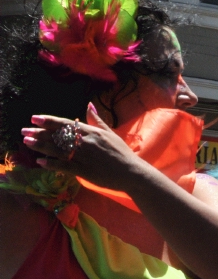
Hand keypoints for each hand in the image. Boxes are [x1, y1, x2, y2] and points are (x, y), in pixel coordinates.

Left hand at [22, 105, 144, 190]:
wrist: (132, 173)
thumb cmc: (122, 153)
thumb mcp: (110, 133)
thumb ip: (96, 120)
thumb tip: (89, 105)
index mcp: (91, 132)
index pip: (65, 124)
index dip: (48, 121)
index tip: (34, 118)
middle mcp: (85, 143)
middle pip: (57, 136)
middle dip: (39, 133)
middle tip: (24, 131)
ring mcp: (84, 157)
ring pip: (57, 150)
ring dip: (40, 146)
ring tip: (27, 143)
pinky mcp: (84, 171)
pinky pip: (63, 166)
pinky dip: (51, 164)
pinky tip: (40, 162)